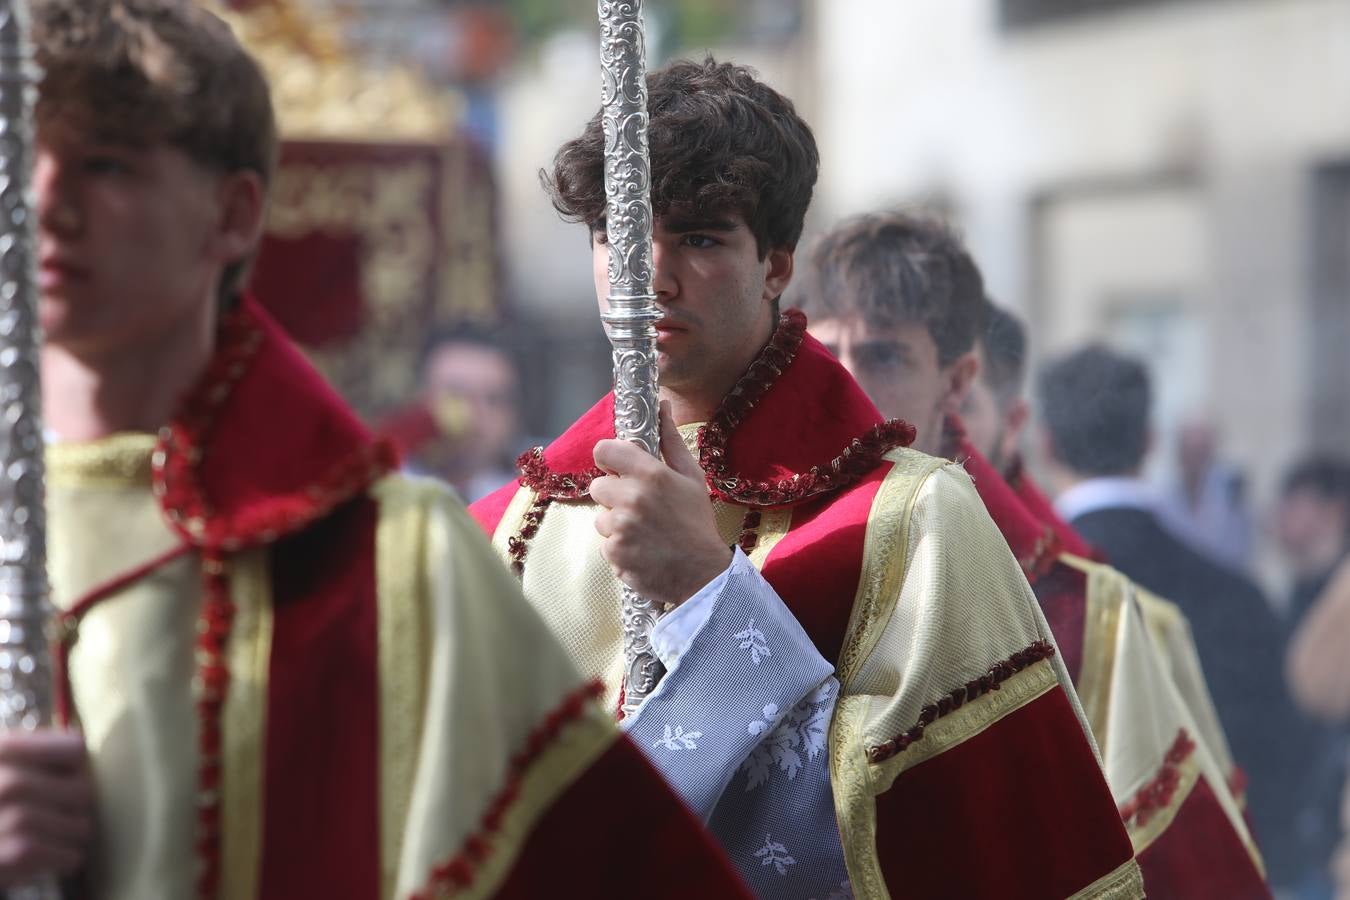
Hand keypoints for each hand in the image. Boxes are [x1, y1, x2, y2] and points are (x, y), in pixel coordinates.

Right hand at [0, 730, 93, 883]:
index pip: (74, 750)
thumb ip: (24, 752)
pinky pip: (70, 857)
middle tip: (52, 815)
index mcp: (2, 750)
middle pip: (83, 792)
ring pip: (81, 827)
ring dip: (67, 837)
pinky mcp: (15, 856)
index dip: (73, 767)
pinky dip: (60, 861)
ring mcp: (14, 820)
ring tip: (42, 837)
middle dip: (71, 808)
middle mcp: (10, 782)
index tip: (62, 778)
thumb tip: (77, 751)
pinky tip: (38, 857)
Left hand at [591, 401, 731, 607]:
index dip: (609, 459)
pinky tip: (642, 550)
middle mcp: (631, 498)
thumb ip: (670, 441)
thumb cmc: (697, 522)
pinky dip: (620, 549)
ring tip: (644, 532)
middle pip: (598, 486)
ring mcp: (620, 528)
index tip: (619, 469)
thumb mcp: (691, 477)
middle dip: (614, 495)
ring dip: (617, 525)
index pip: (603, 450)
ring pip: (601, 518)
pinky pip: (605, 545)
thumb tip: (662, 404)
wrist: (703, 574)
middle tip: (640, 507)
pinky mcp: (614, 554)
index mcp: (651, 474)